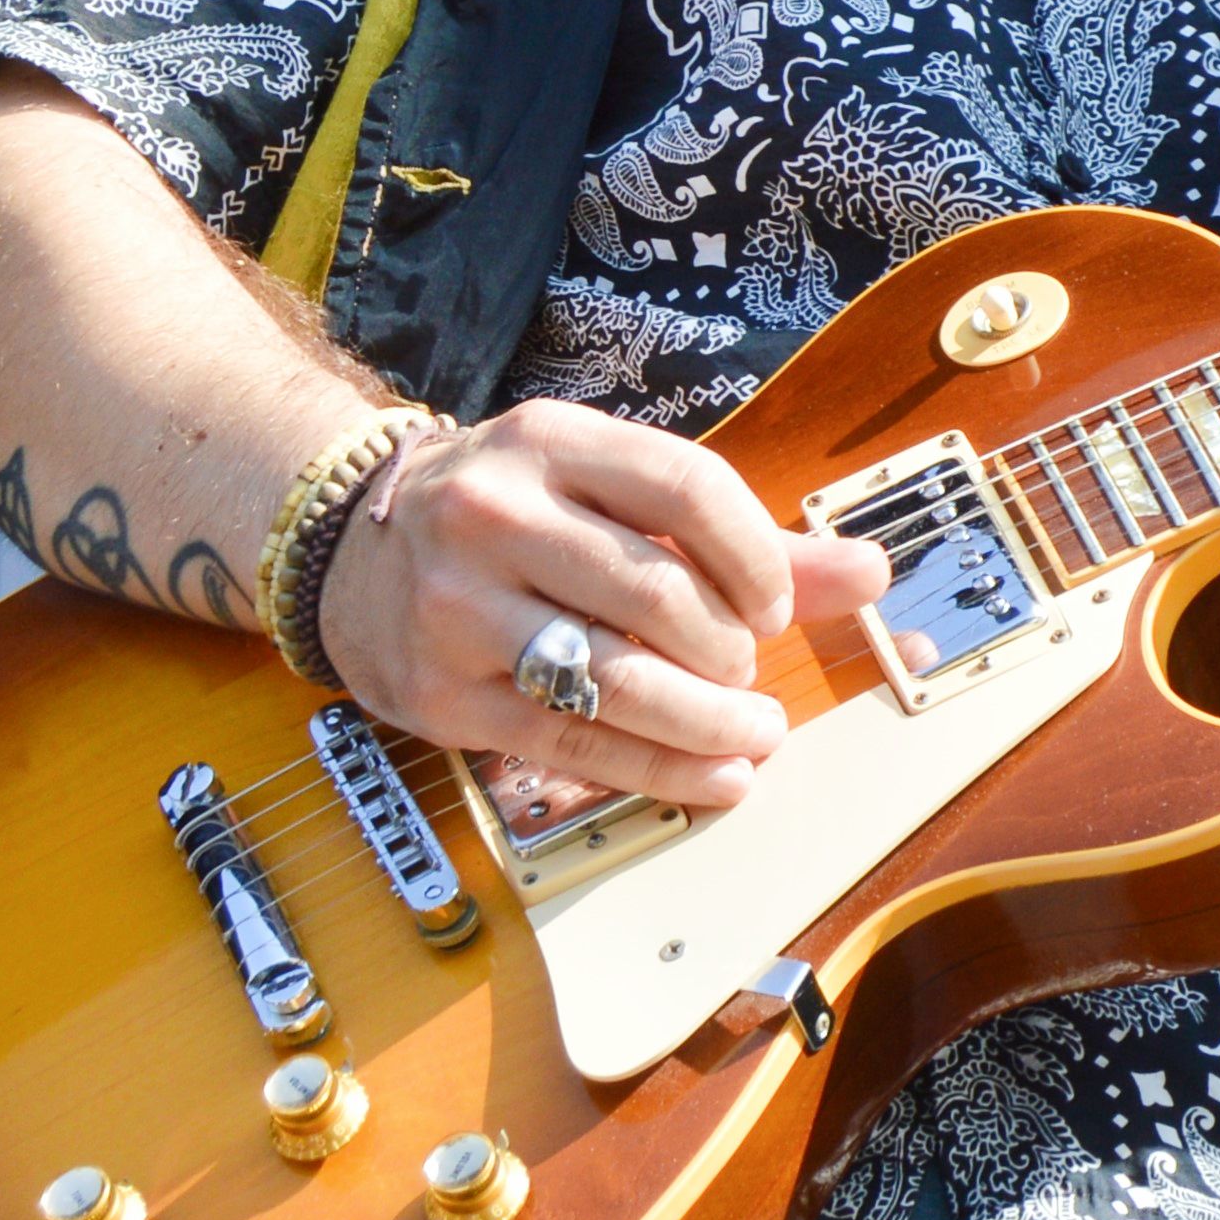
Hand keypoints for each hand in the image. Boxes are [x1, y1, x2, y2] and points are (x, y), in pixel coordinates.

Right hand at [312, 399, 889, 812]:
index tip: (777, 605)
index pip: (687, 488)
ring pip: (621, 682)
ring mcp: (460, 609)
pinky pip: (578, 749)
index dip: (757, 558)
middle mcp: (494, 514)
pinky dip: (666, 774)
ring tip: (754, 735)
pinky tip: (717, 777)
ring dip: (713, 723)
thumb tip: (871, 574)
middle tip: (750, 674)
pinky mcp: (445, 697)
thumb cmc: (512, 516)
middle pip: (659, 595)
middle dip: (733, 651)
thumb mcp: (607, 490)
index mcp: (548, 441)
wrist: (348, 552)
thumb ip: (742, 535)